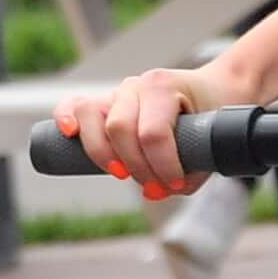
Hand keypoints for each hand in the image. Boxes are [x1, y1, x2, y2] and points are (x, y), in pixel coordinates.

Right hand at [59, 60, 212, 198]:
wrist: (211, 91)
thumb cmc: (209, 118)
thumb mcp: (209, 144)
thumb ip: (188, 172)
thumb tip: (153, 193)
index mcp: (163, 87)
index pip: (153, 132)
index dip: (162, 166)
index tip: (176, 184)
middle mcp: (136, 85)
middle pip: (120, 128)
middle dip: (137, 166)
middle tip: (156, 186)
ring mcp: (117, 92)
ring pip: (92, 116)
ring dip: (103, 153)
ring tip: (121, 173)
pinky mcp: (104, 103)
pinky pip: (74, 105)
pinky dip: (65, 117)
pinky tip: (69, 133)